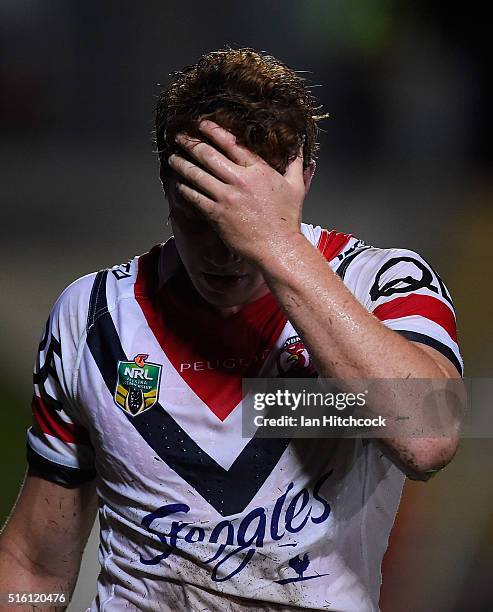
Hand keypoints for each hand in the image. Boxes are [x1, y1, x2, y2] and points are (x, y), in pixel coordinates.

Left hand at [168, 119, 306, 264]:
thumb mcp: (296, 186)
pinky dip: (184, 188)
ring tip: (173, 157)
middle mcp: (240, 180)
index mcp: (258, 170)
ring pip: (197, 174)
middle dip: (190, 143)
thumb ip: (296, 163)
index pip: (231, 143)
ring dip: (182, 164)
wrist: (278, 248)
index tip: (201, 124)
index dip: (213, 131)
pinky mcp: (217, 214)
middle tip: (179, 136)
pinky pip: (195, 197)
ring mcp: (226, 197)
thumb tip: (301, 144)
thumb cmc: (288, 220)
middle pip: (208, 154)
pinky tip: (178, 184)